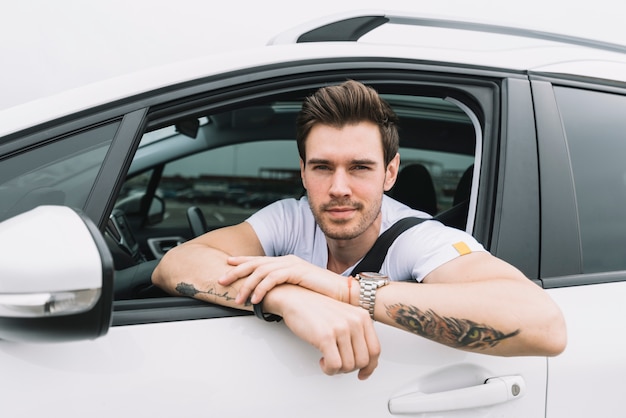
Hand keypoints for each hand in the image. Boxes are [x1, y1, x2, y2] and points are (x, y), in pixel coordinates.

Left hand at [218, 255, 347, 304]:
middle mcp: (287, 260)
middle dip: (235, 272)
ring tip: (238, 299)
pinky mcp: (297, 271)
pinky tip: (255, 299)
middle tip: (220, 281)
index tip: (226, 265)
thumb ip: (285, 290)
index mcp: (286, 263)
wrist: (344, 293)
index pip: (259, 261)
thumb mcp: (299, 290)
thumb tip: (272, 298)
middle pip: (255, 263)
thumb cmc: (323, 295)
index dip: (241, 262)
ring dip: (246, 286)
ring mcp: (292, 264)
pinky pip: (273, 279)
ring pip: (260, 272)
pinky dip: (261, 289)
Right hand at [268, 284, 379, 379]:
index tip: (363, 373)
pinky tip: (322, 360)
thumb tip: (363, 358)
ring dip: (337, 369)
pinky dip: (328, 369)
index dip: (370, 366)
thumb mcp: (345, 316)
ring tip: (328, 360)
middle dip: (349, 368)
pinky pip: (334, 365)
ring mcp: (341, 328)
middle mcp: (354, 321)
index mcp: (362, 317)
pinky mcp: (325, 336)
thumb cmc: (317, 308)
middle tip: (339, 364)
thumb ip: (357, 333)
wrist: (296, 298)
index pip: (375, 350)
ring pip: (348, 366)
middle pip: (363, 361)